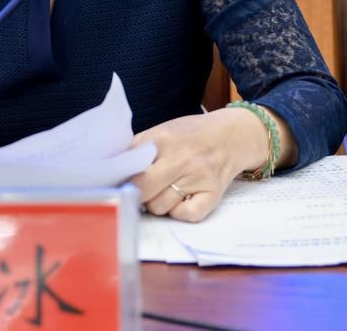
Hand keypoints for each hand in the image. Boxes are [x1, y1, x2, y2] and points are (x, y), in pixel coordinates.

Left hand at [131, 108, 266, 222]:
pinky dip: (178, 213)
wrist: (232, 135)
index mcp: (165, 139)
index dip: (123, 179)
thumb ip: (139, 148)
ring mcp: (199, 178)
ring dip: (157, 203)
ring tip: (164, 191)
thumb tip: (113, 170)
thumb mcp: (163, 130)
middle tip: (141, 190)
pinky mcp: (213, 194)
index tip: (120, 182)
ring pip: (160, 207)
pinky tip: (180, 200)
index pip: (131, 168)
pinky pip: (185, 216)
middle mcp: (183, 158)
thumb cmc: (192, 134)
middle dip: (137, 194)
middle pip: (143, 190)